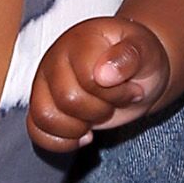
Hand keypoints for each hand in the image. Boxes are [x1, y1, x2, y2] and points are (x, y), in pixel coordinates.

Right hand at [27, 16, 172, 154]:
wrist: (137, 74)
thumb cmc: (140, 60)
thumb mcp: (147, 51)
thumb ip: (129, 57)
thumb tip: (103, 75)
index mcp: (81, 41)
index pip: (88, 78)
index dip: (114, 93)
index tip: (131, 89)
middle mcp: (56, 59)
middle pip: (67, 100)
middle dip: (100, 110)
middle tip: (115, 101)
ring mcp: (44, 83)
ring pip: (45, 117)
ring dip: (79, 127)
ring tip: (97, 115)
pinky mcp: (43, 105)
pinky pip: (37, 132)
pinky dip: (61, 141)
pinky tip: (83, 135)